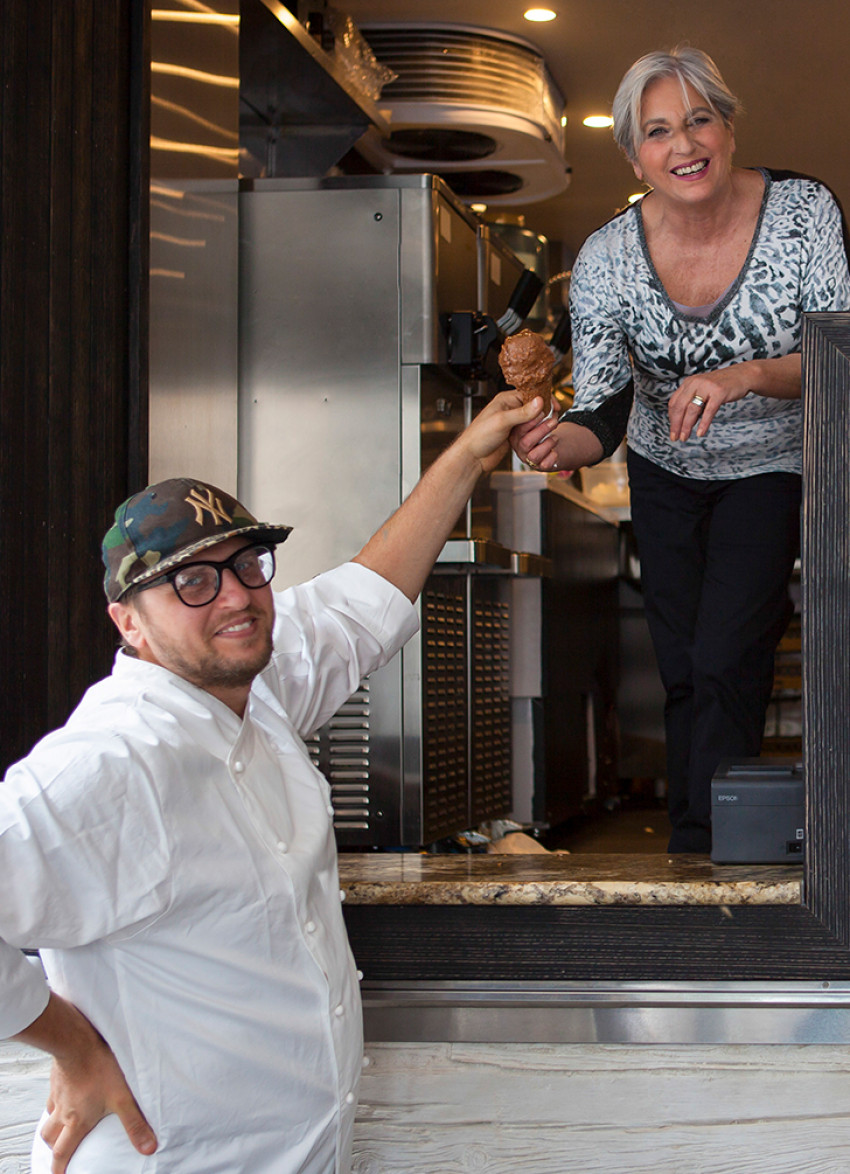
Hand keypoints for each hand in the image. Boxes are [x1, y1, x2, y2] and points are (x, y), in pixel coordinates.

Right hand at [15, 994, 156, 1172]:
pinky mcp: (57, 1079)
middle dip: (54, 1150)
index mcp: (76, 1121)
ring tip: (60, 1129)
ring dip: (53, 1127)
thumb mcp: (123, 1098)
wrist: (78, 1041)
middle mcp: (63, 1111)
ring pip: (48, 1118)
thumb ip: (135, 1124)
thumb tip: (149, 1149)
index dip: (59, 1169)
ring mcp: (58, 1095)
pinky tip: (65, 1097)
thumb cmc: (100, 1068)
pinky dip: (56, 1103)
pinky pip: (52, 1097)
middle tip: (58, 1155)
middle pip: (51, 1139)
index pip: (62, 1153)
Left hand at [462, 389, 551, 474]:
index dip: (544, 400)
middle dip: (543, 414)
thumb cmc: (479, 436)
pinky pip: (528, 431)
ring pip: (532, 420)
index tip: (555, 407)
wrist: (472, 457)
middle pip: (533, 407)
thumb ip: (522, 412)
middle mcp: (510, 408)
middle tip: (551, 422)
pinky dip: (535, 433)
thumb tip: (539, 401)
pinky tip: (539, 437)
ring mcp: (512, 422)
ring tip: (546, 430)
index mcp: (506, 400)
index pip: (530, 394)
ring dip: (540, 425)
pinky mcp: (513, 434)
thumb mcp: (502, 421)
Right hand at [509, 407, 561, 470]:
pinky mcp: (539, 466)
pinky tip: (555, 450)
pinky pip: (545, 464)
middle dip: (542, 430)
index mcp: (515, 434)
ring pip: (534, 455)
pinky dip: (552, 456)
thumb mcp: (540, 416)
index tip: (543, 411)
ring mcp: (528, 458)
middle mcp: (519, 447)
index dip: (531, 420)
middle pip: (526, 443)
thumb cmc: (542, 427)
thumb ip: (542, 408)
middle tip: (554, 421)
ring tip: (555, 437)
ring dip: (547, 444)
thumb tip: (551, 404)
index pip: (518, 429)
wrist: (551, 444)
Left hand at [669, 364, 752, 441]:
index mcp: (689, 383)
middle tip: (675, 437)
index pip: (674, 402)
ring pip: (692, 410)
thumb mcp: (702, 391)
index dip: (671, 419)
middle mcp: (695, 383)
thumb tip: (684, 423)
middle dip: (676, 425)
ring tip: (685, 437)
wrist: (742, 375)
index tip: (672, 431)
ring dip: (687, 426)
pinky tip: (700, 433)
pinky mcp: (719, 392)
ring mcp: (707, 387)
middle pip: (680, 407)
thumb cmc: (721, 386)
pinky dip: (703, 423)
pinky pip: (709, 411)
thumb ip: (693, 403)